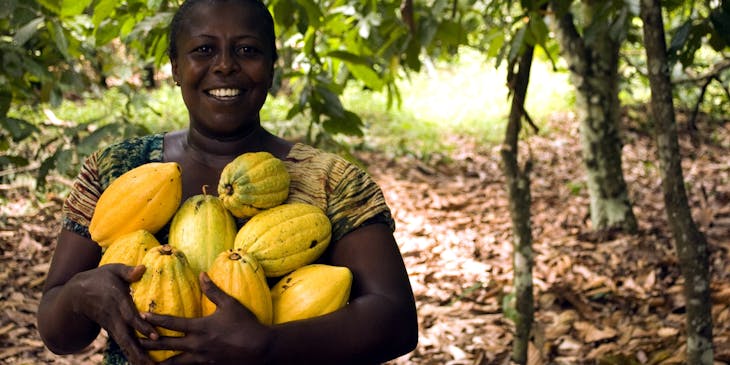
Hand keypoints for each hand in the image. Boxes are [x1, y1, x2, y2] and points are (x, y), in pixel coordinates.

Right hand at [65, 264, 157, 364]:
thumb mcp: (112, 270)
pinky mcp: (112, 331)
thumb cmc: (99, 278)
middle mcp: (114, 317)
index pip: (130, 316)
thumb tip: (143, 268)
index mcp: (116, 302)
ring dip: (136, 358)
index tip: (154, 336)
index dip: (142, 326)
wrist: (75, 295)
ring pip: (124, 344)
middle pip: (127, 337)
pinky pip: (123, 344)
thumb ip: (128, 271)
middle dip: (139, 351)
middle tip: (151, 364)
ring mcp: (112, 326)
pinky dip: (131, 355)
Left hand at [140, 272, 271, 364]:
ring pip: (174, 363)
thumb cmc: (245, 324)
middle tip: (133, 341)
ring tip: (145, 362)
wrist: (260, 348)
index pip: (173, 323)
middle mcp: (197, 345)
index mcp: (200, 328)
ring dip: (159, 362)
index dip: (156, 319)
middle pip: (167, 345)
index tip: (141, 315)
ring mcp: (202, 359)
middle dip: (149, 343)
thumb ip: (213, 290)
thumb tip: (201, 274)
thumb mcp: (230, 304)